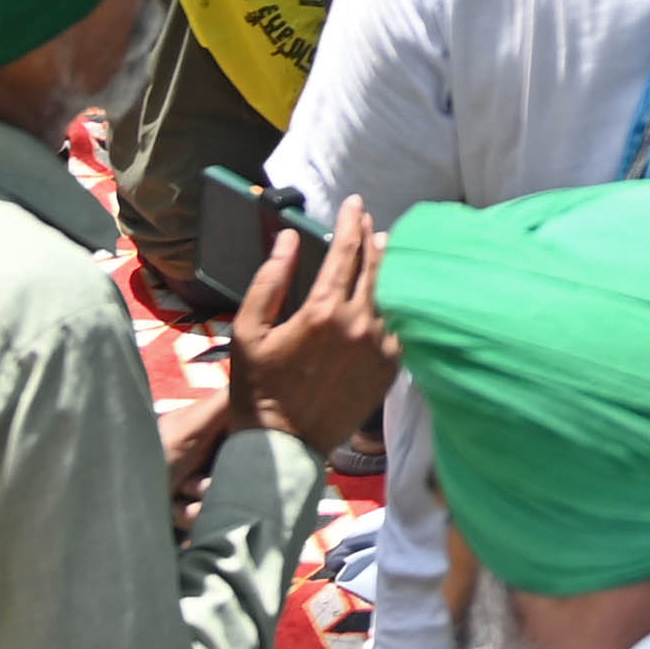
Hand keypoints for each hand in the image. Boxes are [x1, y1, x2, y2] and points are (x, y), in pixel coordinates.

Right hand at [229, 196, 395, 453]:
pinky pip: (401, 324)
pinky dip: (398, 301)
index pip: (347, 250)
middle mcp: (359, 324)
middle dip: (370, 237)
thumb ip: (271, 280)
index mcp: (323, 310)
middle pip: (375, 265)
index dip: (351, 221)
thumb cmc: (257, 388)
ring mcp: (380, 347)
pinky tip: (393, 292)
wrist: (284, 446)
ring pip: (393, 292)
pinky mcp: (390, 368)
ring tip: (383, 247)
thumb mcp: (249, 330)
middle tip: (367, 220)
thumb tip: (290, 238)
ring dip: (388, 266)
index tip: (354, 202)